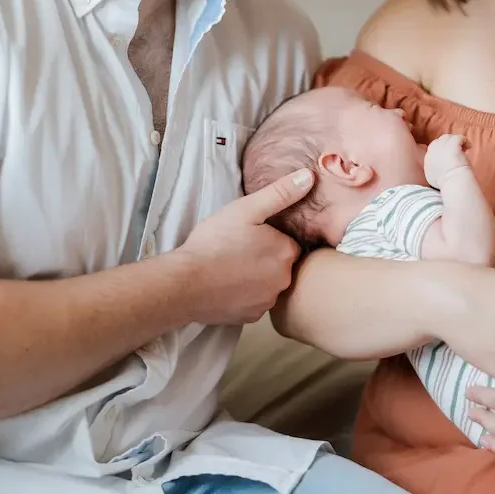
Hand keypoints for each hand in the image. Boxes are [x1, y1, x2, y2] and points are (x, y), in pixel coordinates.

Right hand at [177, 169, 312, 325]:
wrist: (185, 283)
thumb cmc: (215, 242)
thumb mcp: (246, 209)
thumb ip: (281, 192)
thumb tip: (309, 177)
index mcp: (286, 252)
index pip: (287, 242)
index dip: (268, 237)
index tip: (249, 235)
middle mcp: (284, 280)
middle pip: (280, 264)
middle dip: (263, 257)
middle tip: (236, 249)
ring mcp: (267, 302)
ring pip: (267, 284)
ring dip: (255, 277)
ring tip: (229, 266)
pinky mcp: (251, 317)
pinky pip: (254, 302)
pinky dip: (244, 294)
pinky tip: (225, 284)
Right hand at [423, 134, 470, 188]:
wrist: (451, 180)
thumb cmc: (444, 182)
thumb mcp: (432, 177)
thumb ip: (433, 169)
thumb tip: (437, 168)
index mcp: (428, 157)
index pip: (434, 149)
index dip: (442, 151)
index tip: (448, 156)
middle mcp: (433, 148)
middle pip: (440, 141)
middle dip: (447, 145)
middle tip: (456, 151)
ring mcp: (443, 144)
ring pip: (449, 137)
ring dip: (455, 141)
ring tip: (463, 148)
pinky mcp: (453, 142)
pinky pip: (459, 137)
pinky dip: (465, 141)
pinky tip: (469, 146)